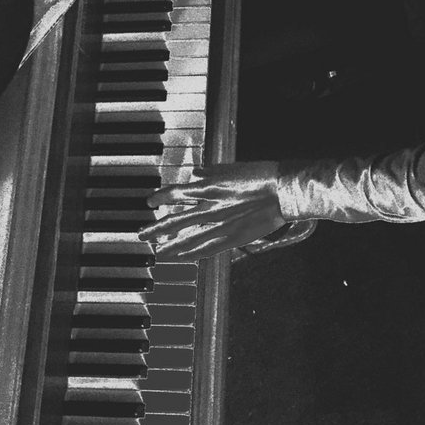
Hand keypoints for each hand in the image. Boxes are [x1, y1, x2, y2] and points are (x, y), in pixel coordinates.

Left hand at [141, 162, 287, 259]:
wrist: (281, 190)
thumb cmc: (259, 175)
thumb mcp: (230, 167)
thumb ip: (210, 171)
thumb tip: (194, 173)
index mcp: (209, 186)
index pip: (175, 194)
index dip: (160, 198)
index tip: (150, 203)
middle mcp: (210, 207)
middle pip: (175, 220)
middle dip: (156, 228)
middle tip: (142, 234)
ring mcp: (220, 224)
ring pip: (187, 238)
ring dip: (170, 245)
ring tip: (157, 251)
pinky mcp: (232, 237)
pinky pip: (206, 248)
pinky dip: (191, 253)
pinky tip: (182, 257)